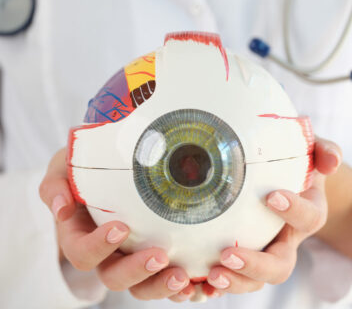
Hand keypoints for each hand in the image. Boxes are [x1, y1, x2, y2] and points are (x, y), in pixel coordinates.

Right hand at [39, 148, 195, 302]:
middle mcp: (104, 253)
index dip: (99, 247)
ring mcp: (128, 255)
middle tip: (160, 256)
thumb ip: (55, 185)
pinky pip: (162, 277)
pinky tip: (196, 281)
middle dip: (136, 271)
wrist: (107, 164)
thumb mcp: (62, 168)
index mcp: (79, 236)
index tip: (121, 227)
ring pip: (140, 285)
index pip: (82, 253)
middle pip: (114, 277)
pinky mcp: (150, 252)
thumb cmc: (82, 167)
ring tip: (183, 276)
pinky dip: (177, 286)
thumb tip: (61, 207)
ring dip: (160, 285)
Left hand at [202, 137, 341, 296]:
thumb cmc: (296, 164)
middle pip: (279, 265)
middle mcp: (287, 239)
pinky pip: (235, 278)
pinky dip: (219, 288)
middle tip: (227, 254)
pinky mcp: (245, 254)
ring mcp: (265, 250)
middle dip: (255, 265)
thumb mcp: (313, 151)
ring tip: (212, 274)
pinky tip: (200, 285)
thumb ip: (325, 151)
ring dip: (234, 281)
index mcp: (307, 214)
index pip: (309, 218)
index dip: (294, 211)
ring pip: (256, 280)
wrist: (286, 180)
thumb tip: (332, 161)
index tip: (272, 196)